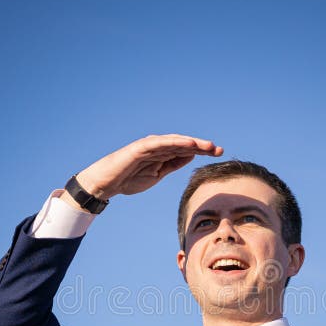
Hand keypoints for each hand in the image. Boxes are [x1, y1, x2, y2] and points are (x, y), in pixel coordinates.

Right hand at [72, 134, 222, 201]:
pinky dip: (175, 142)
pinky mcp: (141, 147)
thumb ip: (172, 164)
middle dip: (202, 147)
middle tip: (219, 150)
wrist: (106, 183)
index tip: (219, 154)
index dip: (202, 152)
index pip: (186, 151)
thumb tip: (190, 156)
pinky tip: (189, 144)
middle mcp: (158, 146)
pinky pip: (161, 143)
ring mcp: (150, 146)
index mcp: (162, 154)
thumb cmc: (129, 179)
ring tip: (209, 146)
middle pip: (184, 145)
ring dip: (193, 143)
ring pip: (175, 142)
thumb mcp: (157, 174)